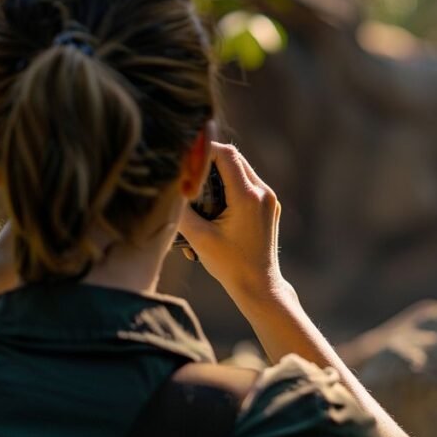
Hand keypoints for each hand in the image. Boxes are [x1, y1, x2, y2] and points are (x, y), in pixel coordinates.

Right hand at [178, 144, 283, 300]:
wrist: (259, 286)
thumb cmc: (230, 265)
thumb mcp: (199, 238)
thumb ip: (182, 210)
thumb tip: (167, 188)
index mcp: (248, 197)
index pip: (226, 154)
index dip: (203, 150)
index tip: (184, 158)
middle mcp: (263, 193)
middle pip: (233, 159)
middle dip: (208, 163)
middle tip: (188, 176)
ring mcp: (269, 199)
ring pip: (240, 171)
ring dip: (218, 175)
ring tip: (199, 194)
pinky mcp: (269, 207)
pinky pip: (247, 185)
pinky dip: (229, 187)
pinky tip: (214, 207)